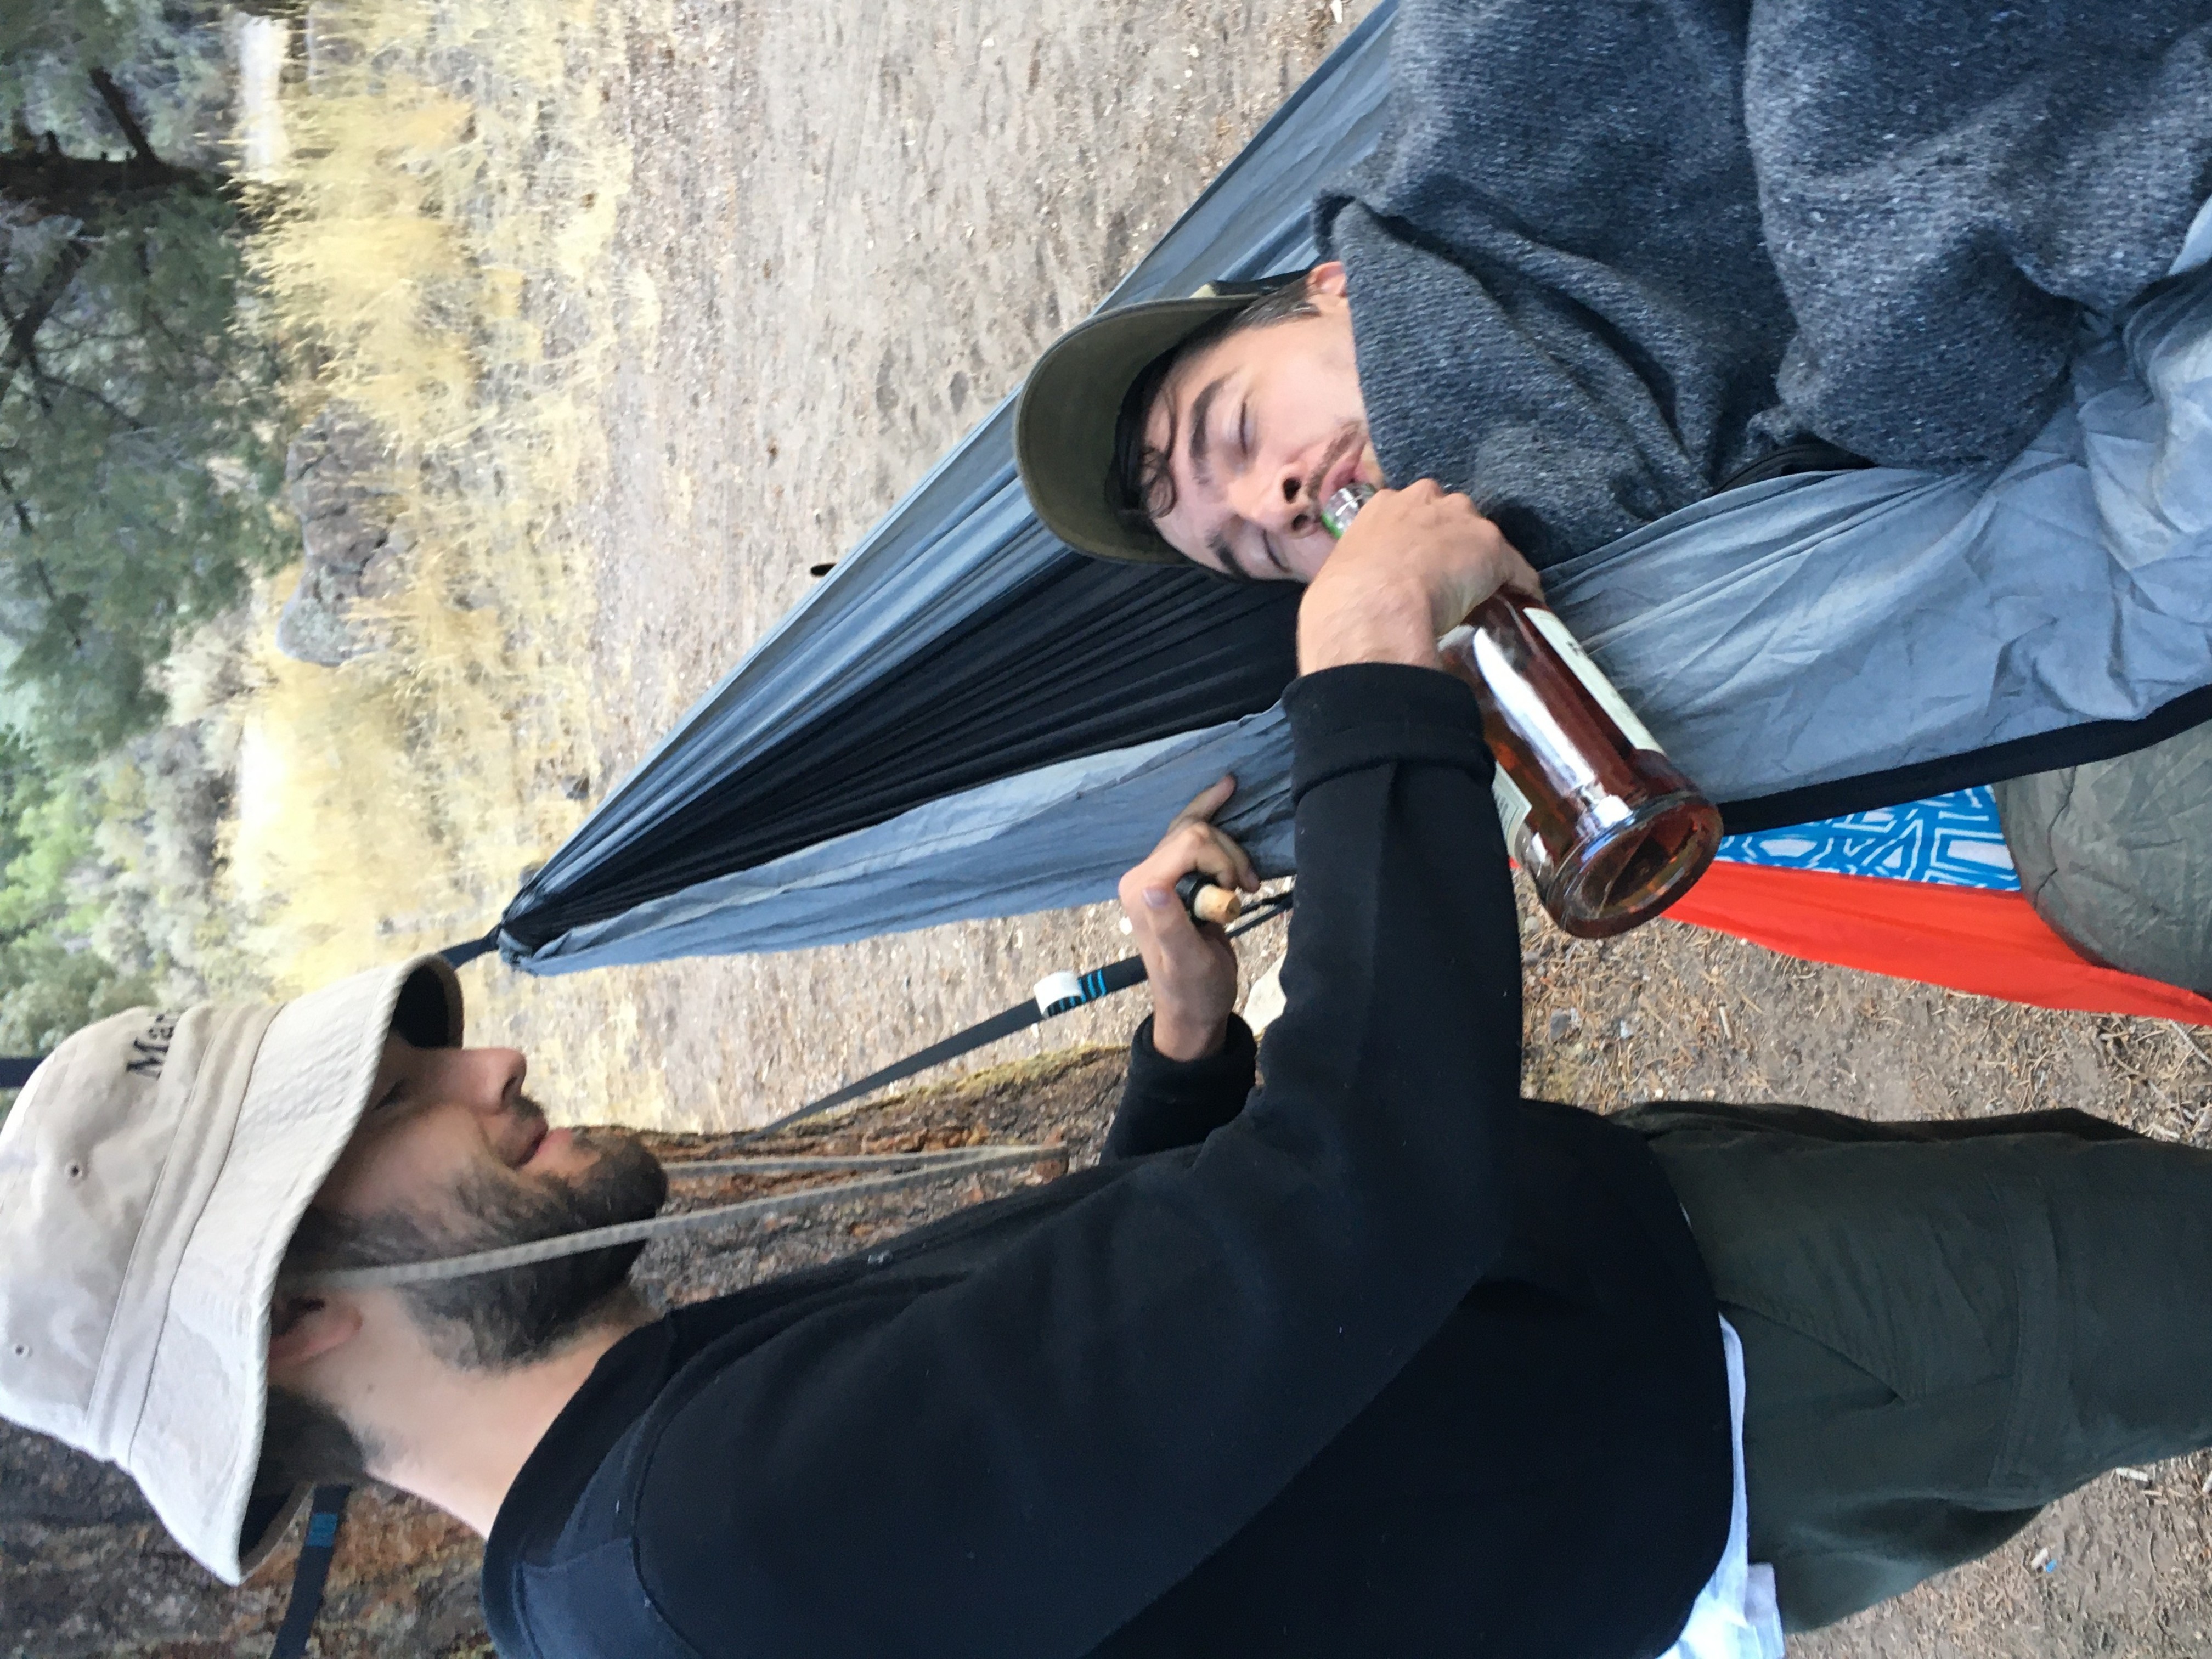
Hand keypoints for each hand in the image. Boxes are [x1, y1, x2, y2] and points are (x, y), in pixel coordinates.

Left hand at [1116, 777, 1257, 1060]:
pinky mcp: (1175, 878)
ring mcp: (1158, 875)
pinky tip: (1224, 793)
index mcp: (1142, 889)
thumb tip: (1151, 885)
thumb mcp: (1186, 962)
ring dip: (1230, 851)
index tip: (1236, 893)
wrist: (1194, 1008)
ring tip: (1247, 885)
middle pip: (1194, 831)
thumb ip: (1168, 923)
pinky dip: (1215, 823)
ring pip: (1196, 829)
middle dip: (1229, 854)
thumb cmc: (1193, 990)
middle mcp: (1143, 876)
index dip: (1222, 858)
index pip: (1189, 841)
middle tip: (1247, 889)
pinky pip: (1194, 837)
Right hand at [1297, 479, 1541, 673]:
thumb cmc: (1344, 598)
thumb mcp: (1344, 571)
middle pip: (1452, 514)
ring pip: (1483, 539)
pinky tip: (1521, 606)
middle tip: (1446, 577)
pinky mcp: (1493, 549)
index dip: (1418, 536)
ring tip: (1482, 593)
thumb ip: (1362, 568)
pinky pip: (1516, 570)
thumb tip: (1362, 593)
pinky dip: (1520, 587)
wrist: (1373, 608)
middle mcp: (1425, 499)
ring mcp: (1462, 520)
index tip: (1418, 558)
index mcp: (1383, 505)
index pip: (1411, 509)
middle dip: (1452, 541)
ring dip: (1483, 562)